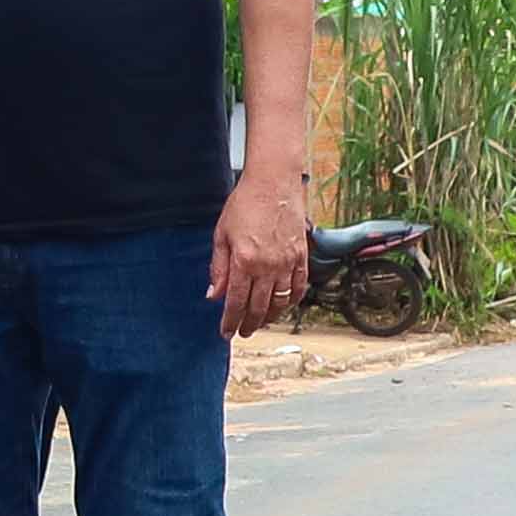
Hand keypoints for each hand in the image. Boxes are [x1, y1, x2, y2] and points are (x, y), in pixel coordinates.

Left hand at [208, 168, 310, 338]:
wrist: (274, 182)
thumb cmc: (245, 204)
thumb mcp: (222, 234)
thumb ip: (218, 267)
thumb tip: (213, 294)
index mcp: (244, 261)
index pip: (235, 302)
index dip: (230, 321)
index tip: (225, 333)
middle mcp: (267, 266)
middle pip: (258, 307)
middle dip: (248, 324)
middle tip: (242, 332)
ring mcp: (287, 263)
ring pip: (280, 302)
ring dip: (269, 317)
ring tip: (260, 323)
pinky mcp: (302, 256)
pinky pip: (299, 287)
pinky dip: (291, 301)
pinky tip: (283, 306)